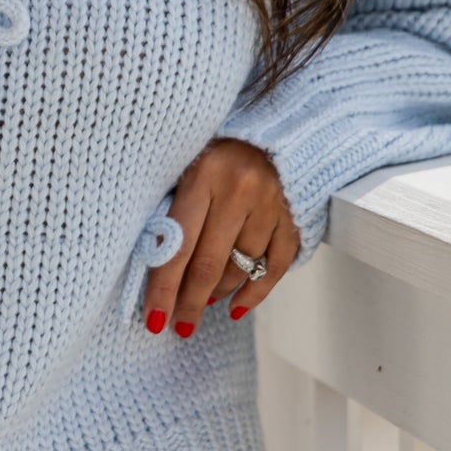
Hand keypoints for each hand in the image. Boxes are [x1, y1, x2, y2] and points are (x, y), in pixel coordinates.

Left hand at [143, 138, 298, 336]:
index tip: (154, 319)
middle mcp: (239, 191)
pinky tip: (237, 307)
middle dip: (190, 303)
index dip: (164, 289)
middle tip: (179, 326)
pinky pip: (275, 266)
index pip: (177, 246)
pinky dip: (255, 292)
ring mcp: (271, 204)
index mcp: (202, 176)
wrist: (277, 124)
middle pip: (209, 266)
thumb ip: (175, 210)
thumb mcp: (188, 166)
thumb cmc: (219, 149)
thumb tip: (157, 270)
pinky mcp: (295, 214)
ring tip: (203, 303)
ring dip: (219, 294)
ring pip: (241, 268)